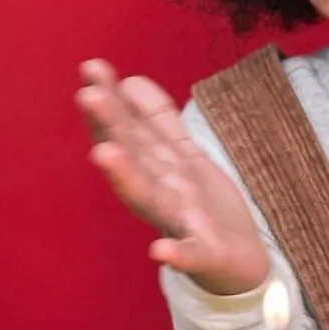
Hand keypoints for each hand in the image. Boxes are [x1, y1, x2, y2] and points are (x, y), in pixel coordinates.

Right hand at [76, 60, 268, 295]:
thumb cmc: (204, 208)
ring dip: (125, 178)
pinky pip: (189, 254)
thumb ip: (157, 121)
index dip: (111, 100)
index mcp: (156, 168)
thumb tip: (129, 80)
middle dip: (110, 126)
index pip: (130, 129)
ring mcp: (179, 224)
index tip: (92, 67)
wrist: (242, 262)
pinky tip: (159, 250)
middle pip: (133, 155)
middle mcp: (160, 192)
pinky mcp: (203, 255)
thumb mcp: (182, 156)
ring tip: (104, 154)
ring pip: (149, 197)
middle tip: (86, 94)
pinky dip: (174, 253)